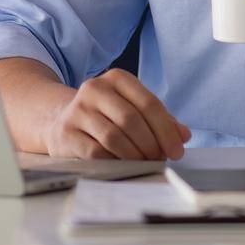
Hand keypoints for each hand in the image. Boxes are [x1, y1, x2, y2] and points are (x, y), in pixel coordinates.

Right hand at [42, 69, 190, 159]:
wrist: (61, 120)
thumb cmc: (106, 116)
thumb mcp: (133, 109)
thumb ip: (160, 121)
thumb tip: (183, 136)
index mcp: (117, 78)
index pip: (149, 103)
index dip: (166, 130)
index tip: (177, 151)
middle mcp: (95, 88)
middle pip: (132, 120)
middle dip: (151, 144)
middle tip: (160, 160)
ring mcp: (77, 110)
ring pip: (114, 137)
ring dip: (134, 155)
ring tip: (144, 164)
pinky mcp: (66, 132)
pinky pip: (96, 152)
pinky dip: (114, 162)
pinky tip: (123, 166)